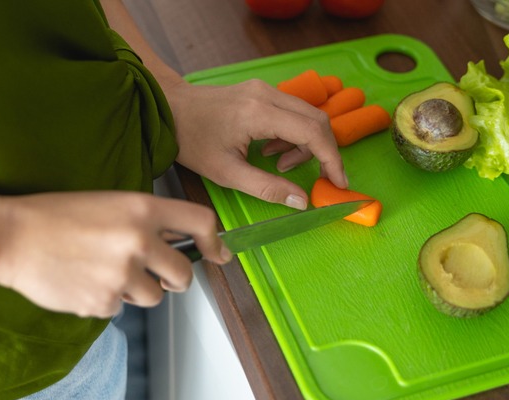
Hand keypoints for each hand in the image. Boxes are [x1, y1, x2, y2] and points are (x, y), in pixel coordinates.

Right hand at [0, 191, 228, 317]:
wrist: (12, 237)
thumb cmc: (59, 216)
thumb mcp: (112, 203)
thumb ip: (149, 221)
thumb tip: (182, 239)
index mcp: (142, 209)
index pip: (201, 221)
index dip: (215, 241)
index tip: (218, 254)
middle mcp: (139, 240)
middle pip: (184, 273)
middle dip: (176, 279)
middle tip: (161, 276)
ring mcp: (122, 273)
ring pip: (155, 297)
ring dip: (138, 290)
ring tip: (107, 272)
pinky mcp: (105, 300)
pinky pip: (122, 308)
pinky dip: (108, 300)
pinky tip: (87, 282)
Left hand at [166, 79, 348, 209]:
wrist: (169, 108)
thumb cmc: (192, 140)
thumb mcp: (226, 173)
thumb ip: (267, 188)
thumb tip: (301, 201)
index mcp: (258, 113)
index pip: (312, 132)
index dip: (332, 159)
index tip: (338, 181)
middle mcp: (267, 94)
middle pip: (318, 120)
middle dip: (326, 152)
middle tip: (324, 178)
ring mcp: (266, 89)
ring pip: (308, 115)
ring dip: (307, 144)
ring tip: (282, 165)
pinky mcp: (263, 91)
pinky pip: (294, 111)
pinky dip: (295, 134)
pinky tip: (273, 151)